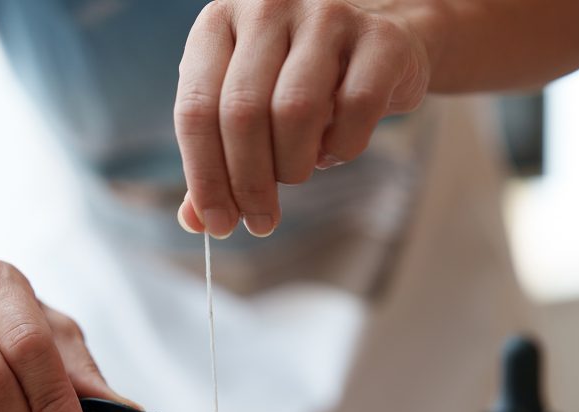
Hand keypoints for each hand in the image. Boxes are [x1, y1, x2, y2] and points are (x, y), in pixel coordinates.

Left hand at [174, 0, 429, 237]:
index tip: (218, 223)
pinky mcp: (380, 37)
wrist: (383, 37)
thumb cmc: (299, 78)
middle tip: (259, 220)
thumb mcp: (247, 106)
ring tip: (297, 173)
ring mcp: (326, 16)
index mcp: (219, 22)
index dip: (205, 178)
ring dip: (293, 165)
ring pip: (295, 111)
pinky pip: (355, 110)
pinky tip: (335, 149)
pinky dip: (343, 149)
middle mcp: (267, 7)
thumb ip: (217, 157)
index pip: (196, 109)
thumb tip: (196, 221)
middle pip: (242, 113)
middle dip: (249, 183)